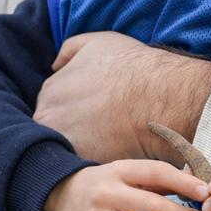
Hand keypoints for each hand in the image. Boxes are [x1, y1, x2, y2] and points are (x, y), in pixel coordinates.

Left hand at [34, 33, 210, 162]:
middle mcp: (48, 119)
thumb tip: (54, 66)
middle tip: (101, 130)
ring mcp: (64, 144)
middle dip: (73, 130)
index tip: (92, 113)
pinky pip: (84, 168)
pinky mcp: (83, 164)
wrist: (162, 98)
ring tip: (108, 143)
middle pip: (54, 130)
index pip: (51, 108)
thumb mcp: (96, 42)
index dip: (72, 111)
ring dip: (82, 148)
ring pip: (68, 150)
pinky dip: (96, 162)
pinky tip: (114, 154)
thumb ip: (68, 51)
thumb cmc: (133, 68)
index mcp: (49, 92)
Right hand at [43, 162, 207, 210]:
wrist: (63, 194)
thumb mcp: (128, 172)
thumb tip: (200, 187)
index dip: (183, 183)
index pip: (156, 172)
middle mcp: (106, 193)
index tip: (206, 194)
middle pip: (151, 207)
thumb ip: (161, 178)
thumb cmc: (108, 183)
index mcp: (119, 170)